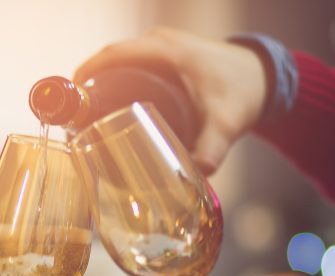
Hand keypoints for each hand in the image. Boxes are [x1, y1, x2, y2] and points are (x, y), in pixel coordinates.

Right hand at [74, 27, 266, 174]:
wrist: (265, 75)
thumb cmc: (244, 89)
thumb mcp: (227, 120)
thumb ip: (213, 147)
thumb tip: (198, 173)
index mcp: (165, 50)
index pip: (114, 54)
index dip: (87, 72)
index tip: (69, 96)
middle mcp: (159, 44)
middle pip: (110, 60)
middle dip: (89, 86)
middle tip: (74, 120)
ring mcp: (161, 49)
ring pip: (119, 63)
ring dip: (101, 85)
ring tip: (87, 120)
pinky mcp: (165, 59)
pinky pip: (131, 67)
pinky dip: (116, 83)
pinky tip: (110, 110)